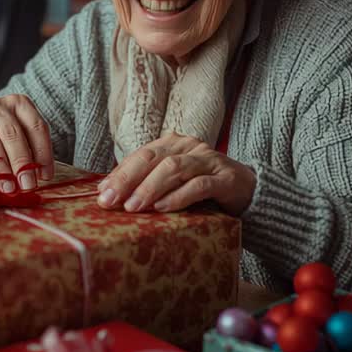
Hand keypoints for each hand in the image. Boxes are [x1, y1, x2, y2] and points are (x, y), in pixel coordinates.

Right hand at [0, 95, 53, 190]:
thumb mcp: (11, 149)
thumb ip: (26, 156)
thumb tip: (39, 178)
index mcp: (16, 105)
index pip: (36, 126)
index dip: (43, 152)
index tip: (45, 176)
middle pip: (13, 132)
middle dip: (22, 161)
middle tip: (27, 185)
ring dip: (2, 165)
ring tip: (8, 186)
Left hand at [97, 133, 255, 215]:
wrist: (249, 192)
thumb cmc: (203, 189)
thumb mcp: (172, 183)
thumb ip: (144, 182)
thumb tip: (105, 190)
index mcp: (173, 144)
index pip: (140, 155)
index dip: (119, 174)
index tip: (101, 194)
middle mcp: (190, 147)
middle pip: (153, 158)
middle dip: (128, 179)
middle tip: (111, 201)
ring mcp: (209, 160)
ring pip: (174, 168)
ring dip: (150, 188)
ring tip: (133, 207)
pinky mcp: (226, 178)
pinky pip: (200, 185)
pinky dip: (179, 196)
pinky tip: (163, 208)